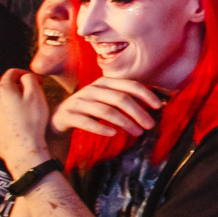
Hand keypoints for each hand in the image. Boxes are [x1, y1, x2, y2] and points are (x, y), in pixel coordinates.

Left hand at [0, 70, 59, 173]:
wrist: (23, 151)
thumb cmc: (32, 122)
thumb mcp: (37, 94)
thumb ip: (29, 78)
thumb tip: (24, 77)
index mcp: (3, 90)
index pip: (12, 73)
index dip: (26, 75)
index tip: (38, 83)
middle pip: (5, 90)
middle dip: (18, 93)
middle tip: (32, 103)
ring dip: (9, 107)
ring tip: (23, 118)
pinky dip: (3, 120)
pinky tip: (15, 127)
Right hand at [49, 76, 163, 142]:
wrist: (58, 119)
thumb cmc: (89, 110)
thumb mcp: (107, 101)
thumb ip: (126, 99)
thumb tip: (156, 105)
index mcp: (105, 82)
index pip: (130, 85)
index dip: (146, 95)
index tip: (159, 107)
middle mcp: (92, 89)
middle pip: (120, 98)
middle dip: (138, 112)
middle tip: (150, 125)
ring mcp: (78, 102)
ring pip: (106, 110)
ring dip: (125, 122)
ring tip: (137, 132)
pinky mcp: (68, 115)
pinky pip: (86, 122)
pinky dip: (101, 127)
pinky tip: (113, 133)